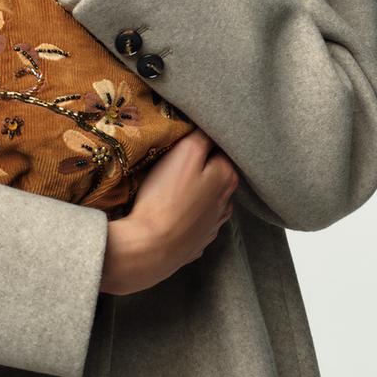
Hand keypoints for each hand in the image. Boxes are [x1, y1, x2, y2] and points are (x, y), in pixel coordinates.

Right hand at [99, 130, 238, 295]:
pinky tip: (173, 213)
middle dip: (202, 167)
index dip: (204, 142)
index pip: (221, 149)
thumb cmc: (166, 197)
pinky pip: (195, 223)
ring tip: (173, 188)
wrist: (150, 248)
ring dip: (196, 194)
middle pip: (216, 176)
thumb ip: (203, 136)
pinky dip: (187, 216)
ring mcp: (212, 226)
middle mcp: (226, 203)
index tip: (187, 140)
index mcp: (227, 177)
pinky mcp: (196, 243)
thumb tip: (211, 127)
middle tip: (177, 161)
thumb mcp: (185, 153)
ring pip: (207, 201)